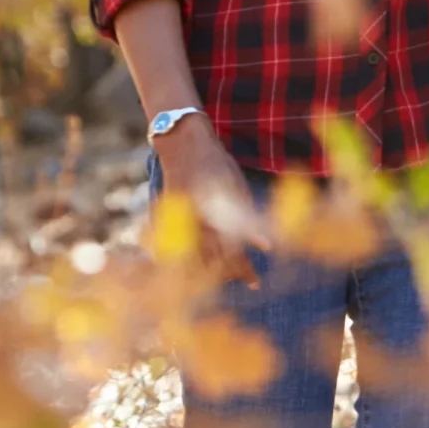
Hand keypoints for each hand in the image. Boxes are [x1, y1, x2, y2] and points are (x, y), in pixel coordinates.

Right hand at [150, 113, 270, 284]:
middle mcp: (192, 223)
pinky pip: (172, 250)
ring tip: (228, 273)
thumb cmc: (216, 165)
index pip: (231, 254)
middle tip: (248, 279)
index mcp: (213, 216)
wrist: (182, 145)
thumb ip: (247, 218)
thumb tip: (267, 246)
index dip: (244, 271)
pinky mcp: (161, 221)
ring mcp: (174, 223)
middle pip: (211, 262)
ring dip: (210, 270)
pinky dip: (188, 258)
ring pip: (192, 260)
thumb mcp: (236, 188)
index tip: (256, 282)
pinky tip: (200, 263)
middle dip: (229, 273)